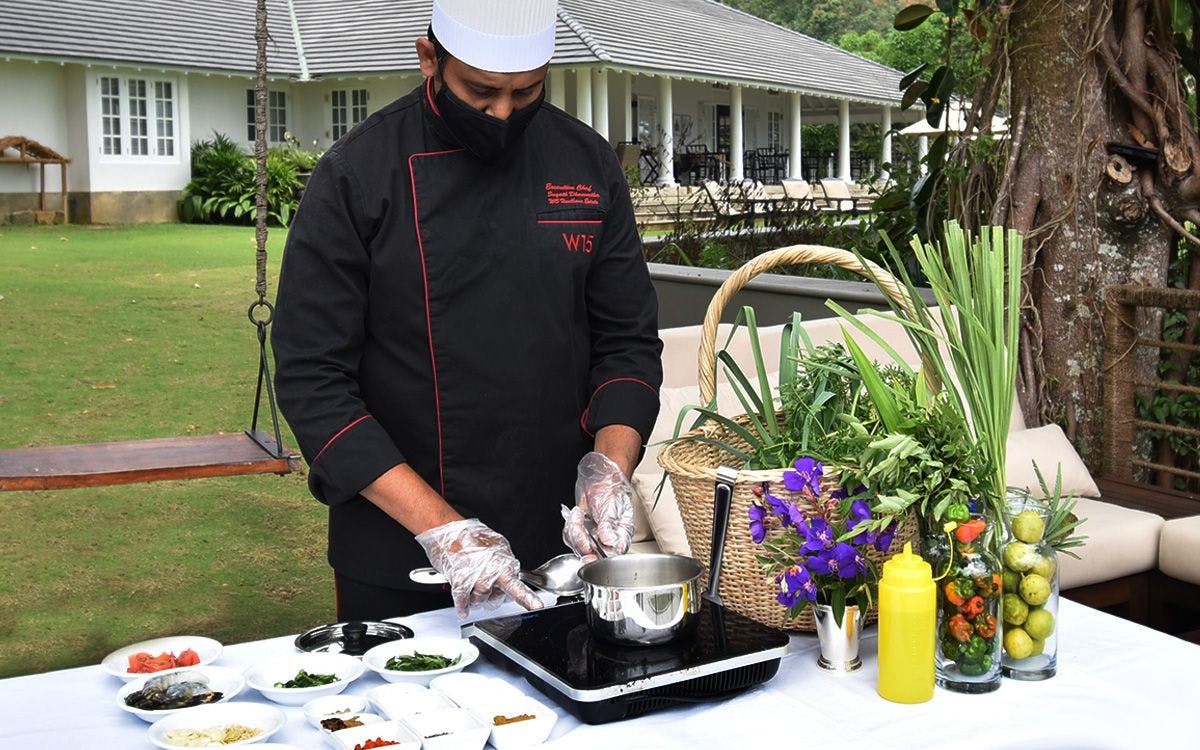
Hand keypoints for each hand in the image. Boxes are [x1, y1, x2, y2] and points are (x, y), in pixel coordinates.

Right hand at [415, 519, 542, 617]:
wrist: (447, 531)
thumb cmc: (469, 537)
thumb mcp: (496, 545)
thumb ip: (504, 562)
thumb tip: (510, 574)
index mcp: (503, 562)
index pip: (518, 585)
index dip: (528, 598)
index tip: (537, 606)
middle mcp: (492, 570)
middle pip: (496, 597)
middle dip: (490, 594)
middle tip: (481, 579)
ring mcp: (476, 576)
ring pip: (480, 599)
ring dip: (474, 596)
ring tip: (469, 579)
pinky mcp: (460, 581)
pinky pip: (463, 600)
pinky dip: (463, 606)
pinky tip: (463, 608)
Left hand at [562, 452, 633, 562]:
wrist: (601, 477)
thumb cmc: (612, 489)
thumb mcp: (612, 507)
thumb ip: (609, 526)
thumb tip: (609, 541)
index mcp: (620, 535)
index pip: (612, 554)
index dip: (601, 558)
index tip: (591, 553)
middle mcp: (607, 539)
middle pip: (593, 555)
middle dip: (582, 544)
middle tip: (579, 532)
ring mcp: (594, 536)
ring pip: (579, 547)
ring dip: (575, 531)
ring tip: (579, 514)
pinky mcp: (582, 531)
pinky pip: (571, 537)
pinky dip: (570, 526)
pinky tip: (577, 514)